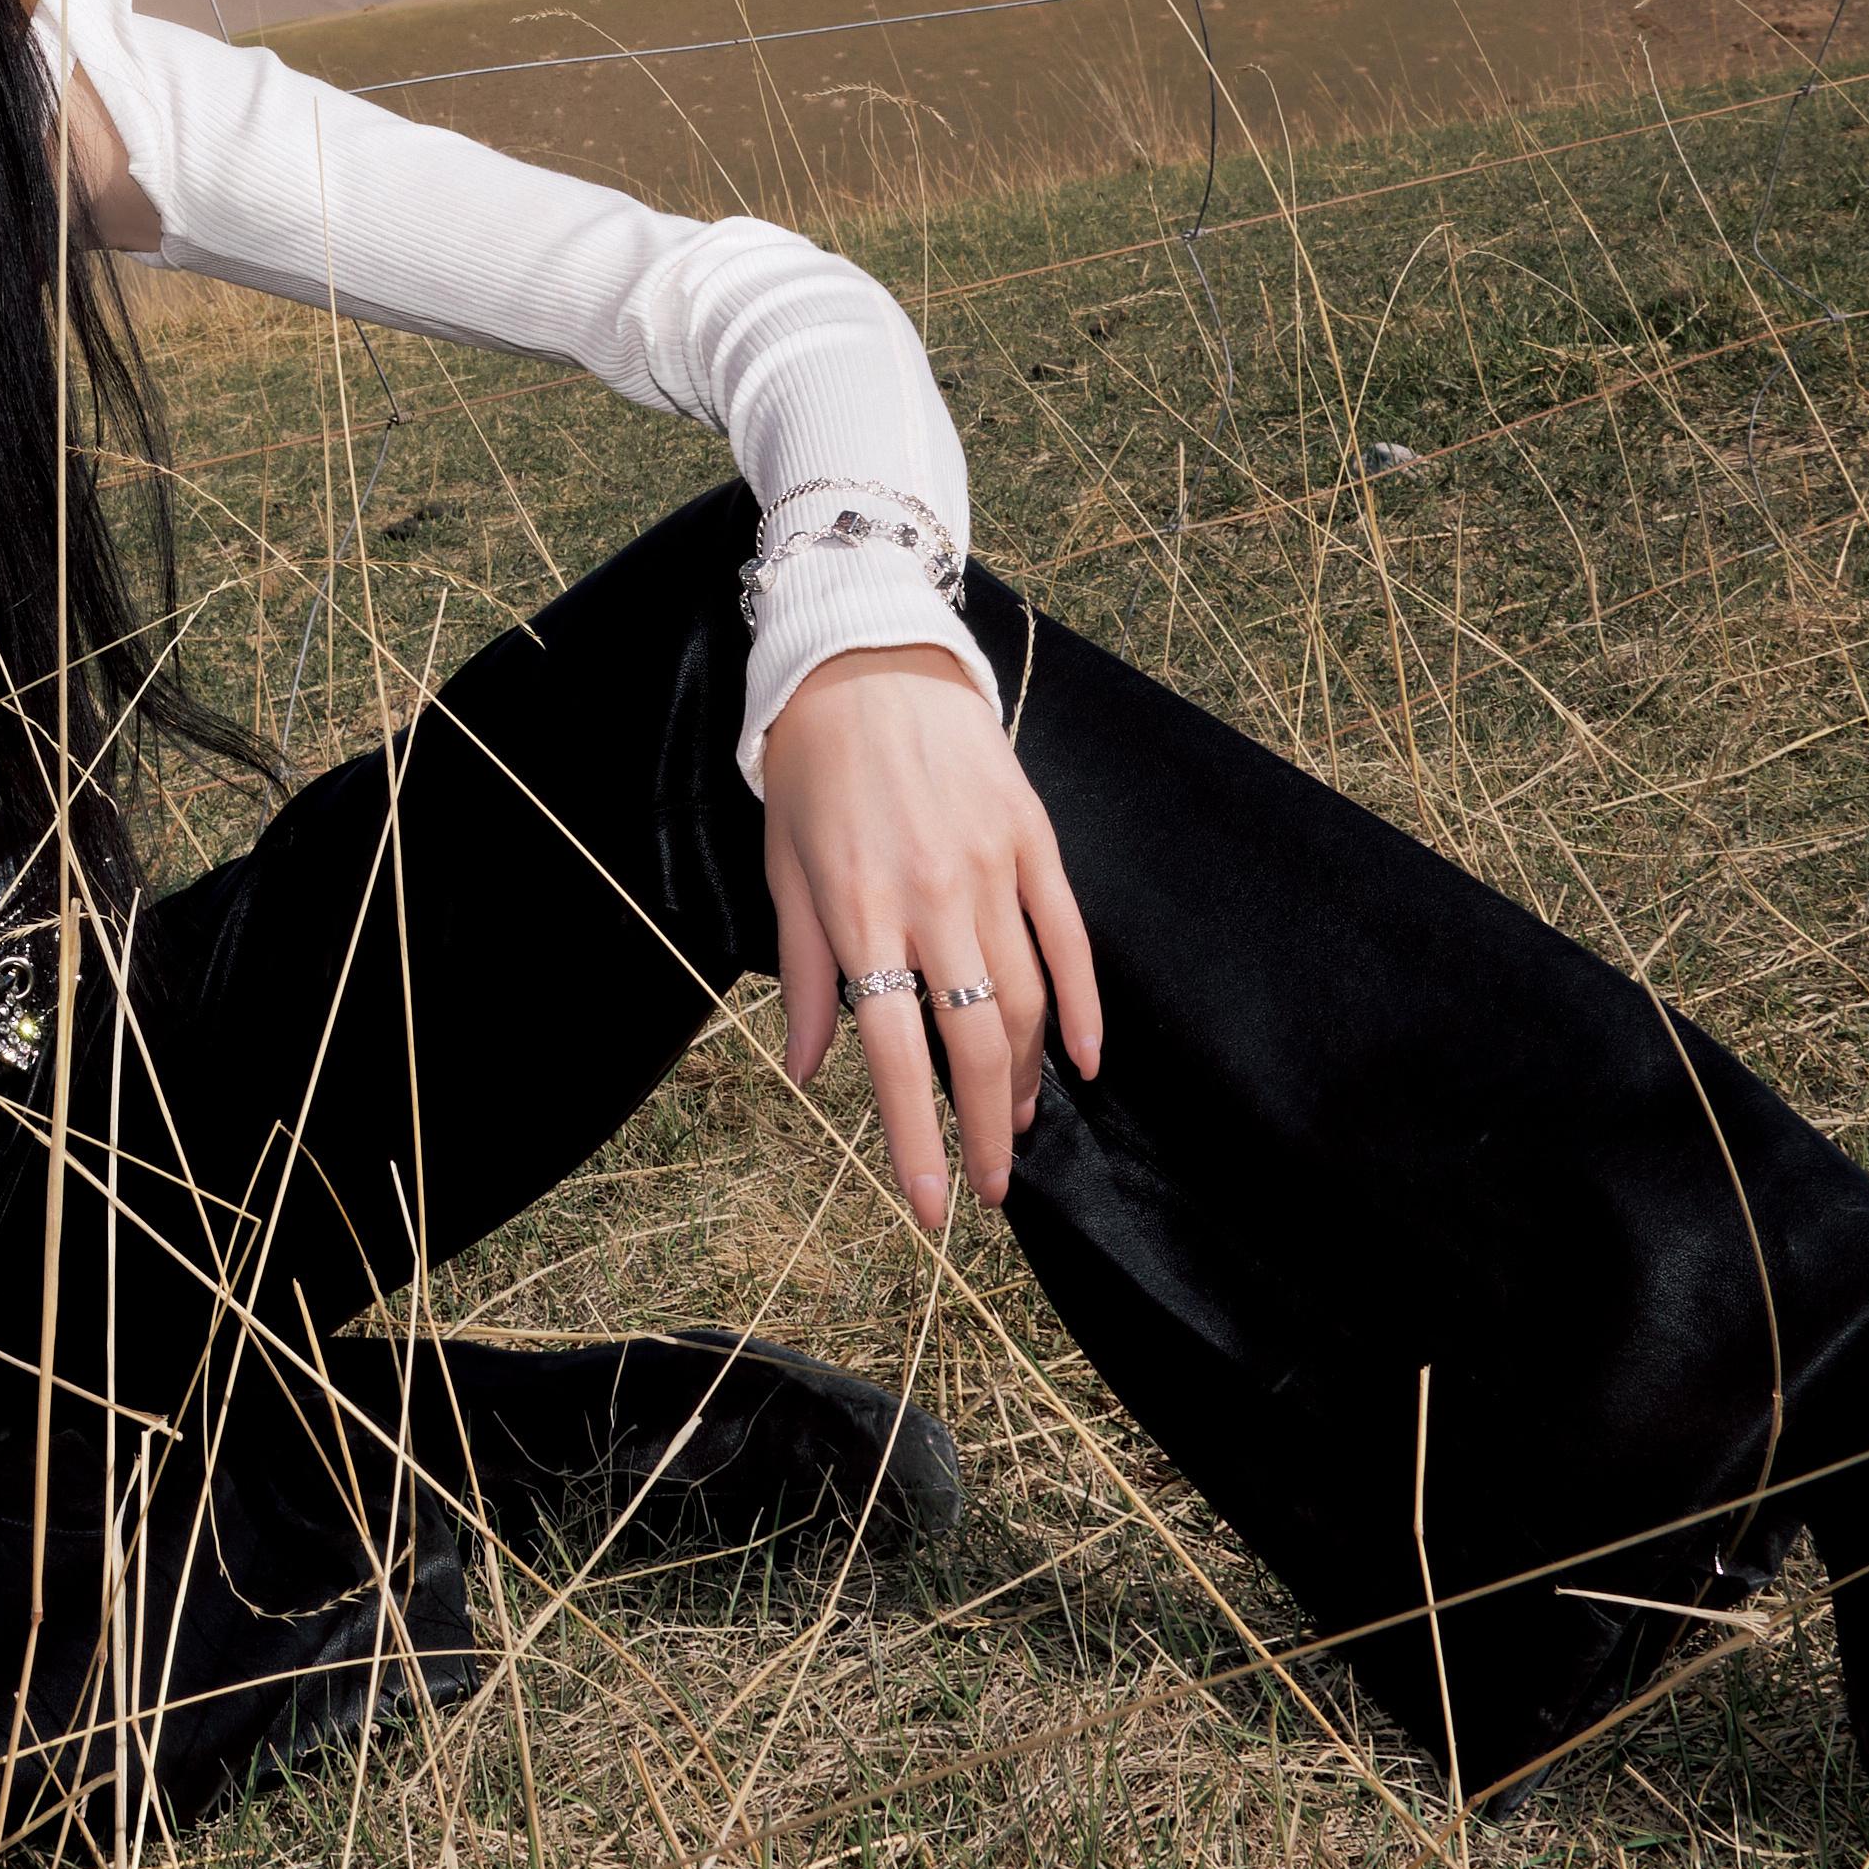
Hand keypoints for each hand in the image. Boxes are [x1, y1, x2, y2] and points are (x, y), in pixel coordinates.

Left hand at [759, 644, 1105, 1232]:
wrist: (866, 659)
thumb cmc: (812, 770)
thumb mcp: (783, 869)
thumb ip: (806, 973)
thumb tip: (810, 1067)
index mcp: (857, 911)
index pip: (892, 1053)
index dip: (914, 1141)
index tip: (931, 1208)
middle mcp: (930, 898)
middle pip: (974, 1044)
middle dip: (984, 1131)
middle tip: (994, 1190)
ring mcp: (990, 868)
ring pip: (1026, 1002)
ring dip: (1024, 1076)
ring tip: (1014, 1121)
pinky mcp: (1034, 840)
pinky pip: (1070, 941)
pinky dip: (1084, 1009)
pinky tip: (1084, 1060)